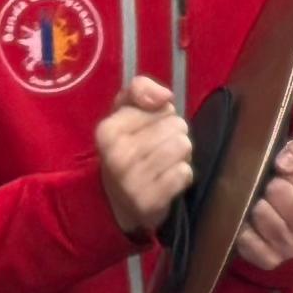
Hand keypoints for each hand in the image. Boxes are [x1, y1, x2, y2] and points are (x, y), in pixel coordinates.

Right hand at [95, 76, 193, 237]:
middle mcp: (116, 157)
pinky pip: (185, 173)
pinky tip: (168, 180)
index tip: (148, 128)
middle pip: (177, 126)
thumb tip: (164, 96)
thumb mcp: (126, 111)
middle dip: (174, 135)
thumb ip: (141, 89)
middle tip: (158, 148)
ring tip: (165, 163)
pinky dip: (182, 175)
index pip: (164, 106)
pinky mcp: (148, 202)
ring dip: (180, 154)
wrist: (119, 203)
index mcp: (107, 131)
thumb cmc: (128, 148)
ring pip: (183, 146)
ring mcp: (131, 182)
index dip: (162, 115)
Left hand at [233, 129, 292, 271]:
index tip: (287, 172)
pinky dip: (244, 230)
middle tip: (270, 187)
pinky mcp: (270, 262)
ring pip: (267, 221)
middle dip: (272, 186)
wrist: (290, 205)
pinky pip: (250, 245)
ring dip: (257, 206)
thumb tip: (283, 164)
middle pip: (285, 198)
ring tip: (259, 202)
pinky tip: (249, 221)